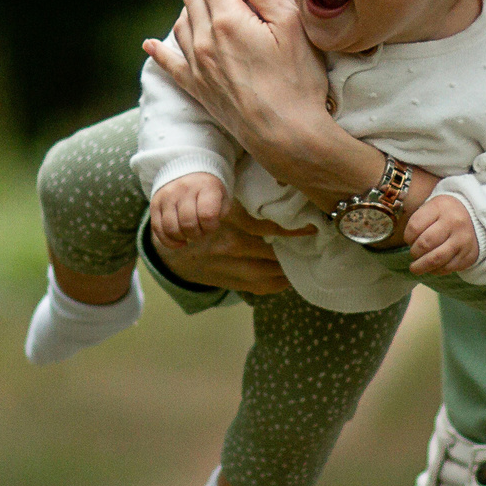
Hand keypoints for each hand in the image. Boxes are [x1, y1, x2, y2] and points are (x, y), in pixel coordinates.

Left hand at [143, 0, 328, 164]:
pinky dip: (159, 50)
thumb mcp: (291, 27)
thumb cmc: (298, 80)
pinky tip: (152, 45)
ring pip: (181, 22)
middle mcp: (204, 40)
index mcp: (228, 20)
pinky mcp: (196, 87)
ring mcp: (197, 65)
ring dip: (195, 11)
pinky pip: (168, 63)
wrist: (286, 135)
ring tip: (218, 16)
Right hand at [149, 173, 227, 248]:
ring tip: (190, 233)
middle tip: (201, 230)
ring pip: (171, 228)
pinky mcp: (155, 203)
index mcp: (205, 185)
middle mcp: (184, 188)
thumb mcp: (222, 197)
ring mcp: (167, 195)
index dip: (211, 227)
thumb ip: (218, 214)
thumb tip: (204, 230)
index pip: (207, 215)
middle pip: (188, 223)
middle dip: (197, 234)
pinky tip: (180, 241)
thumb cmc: (208, 190)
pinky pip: (157, 229)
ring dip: (183, 237)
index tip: (212, 224)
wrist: (188, 170)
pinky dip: (169, 241)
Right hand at [153, 203, 306, 297]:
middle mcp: (229, 248)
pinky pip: (261, 288)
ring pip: (270, 275)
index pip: (270, 229)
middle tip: (312, 245)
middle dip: (294, 252)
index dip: (294, 230)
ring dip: (289, 270)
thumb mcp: (222, 204)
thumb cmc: (202, 220)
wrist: (173, 250)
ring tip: (302, 260)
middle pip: (274, 256)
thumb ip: (247, 204)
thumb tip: (284, 197)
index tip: (312, 227)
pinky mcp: (230, 284)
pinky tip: (288, 275)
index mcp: (229, 223)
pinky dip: (278, 283)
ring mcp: (228, 269)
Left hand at [405, 195, 479, 275]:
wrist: (476, 218)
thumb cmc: (447, 213)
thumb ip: (419, 220)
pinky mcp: (468, 255)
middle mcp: (454, 222)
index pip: (415, 226)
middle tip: (413, 254)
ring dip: (421, 266)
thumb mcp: (433, 206)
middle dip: (414, 252)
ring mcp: (463, 240)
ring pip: (435, 259)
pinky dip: (436, 270)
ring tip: (415, 268)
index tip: (408, 240)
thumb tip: (408, 244)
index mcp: (441, 207)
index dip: (407, 237)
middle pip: (424, 244)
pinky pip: (447, 268)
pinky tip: (432, 267)